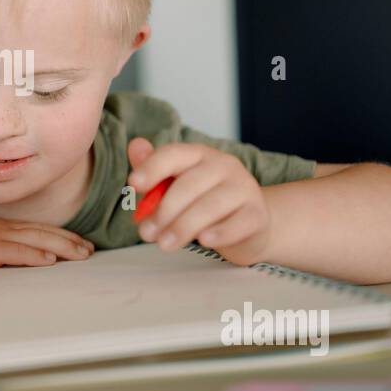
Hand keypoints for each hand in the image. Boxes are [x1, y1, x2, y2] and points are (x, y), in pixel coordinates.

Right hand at [0, 203, 93, 270]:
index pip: (26, 230)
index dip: (52, 235)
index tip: (72, 242)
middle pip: (36, 232)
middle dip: (65, 240)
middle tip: (88, 249)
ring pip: (32, 240)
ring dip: (60, 246)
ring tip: (83, 254)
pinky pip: (11, 253)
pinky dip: (33, 255)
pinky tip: (50, 261)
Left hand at [127, 137, 272, 265]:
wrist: (248, 225)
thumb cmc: (204, 202)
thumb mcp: (176, 185)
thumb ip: (154, 170)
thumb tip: (135, 146)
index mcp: (199, 155)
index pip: (174, 154)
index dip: (152, 167)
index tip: (133, 185)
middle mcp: (224, 166)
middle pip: (190, 184)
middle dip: (164, 210)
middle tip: (146, 233)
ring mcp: (244, 189)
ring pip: (210, 206)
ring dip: (183, 226)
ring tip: (164, 244)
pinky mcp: (257, 214)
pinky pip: (237, 223)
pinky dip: (220, 233)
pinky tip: (204, 240)